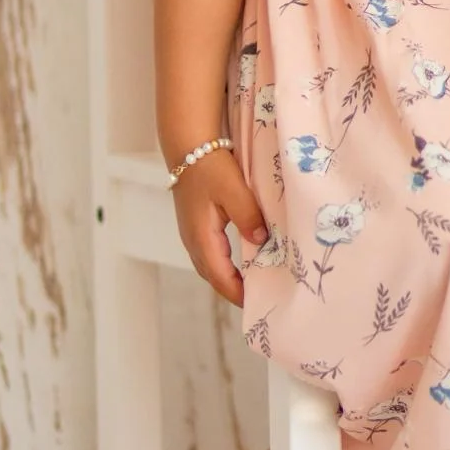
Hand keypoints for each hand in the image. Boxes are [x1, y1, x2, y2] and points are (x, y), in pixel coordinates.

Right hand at [171, 151, 267, 305]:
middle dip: (234, 291)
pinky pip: (209, 255)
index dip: (238, 294)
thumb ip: (248, 217)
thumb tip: (262, 241)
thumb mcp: (234, 189)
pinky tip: (241, 262)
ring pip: (210, 267)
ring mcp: (191, 234)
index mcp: (202, 237)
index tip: (258, 303)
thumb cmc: (210, 166)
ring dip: (228, 279)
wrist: (188, 146)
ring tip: (252, 285)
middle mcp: (193, 241)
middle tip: (259, 299)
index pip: (221, 277)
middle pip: (213, 277)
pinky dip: (224, 265)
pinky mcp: (195, 226)